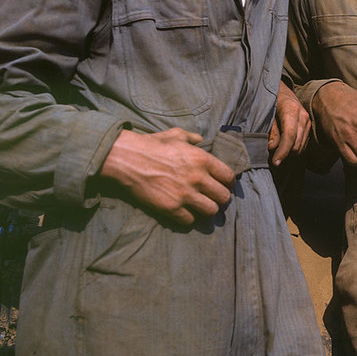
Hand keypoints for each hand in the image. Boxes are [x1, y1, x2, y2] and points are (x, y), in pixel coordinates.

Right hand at [100, 127, 234, 225]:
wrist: (128, 159)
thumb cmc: (152, 145)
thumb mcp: (176, 135)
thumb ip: (192, 138)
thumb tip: (200, 139)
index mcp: (202, 159)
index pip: (229, 177)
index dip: (228, 183)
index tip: (224, 185)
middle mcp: (198, 178)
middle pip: (224, 197)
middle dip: (220, 199)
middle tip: (213, 198)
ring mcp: (185, 195)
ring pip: (211, 211)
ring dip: (207, 210)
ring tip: (201, 207)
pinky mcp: (172, 208)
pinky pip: (190, 220)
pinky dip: (188, 218)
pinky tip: (184, 212)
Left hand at [268, 82, 310, 163]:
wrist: (280, 88)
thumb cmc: (270, 98)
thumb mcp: (266, 111)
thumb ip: (270, 129)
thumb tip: (272, 147)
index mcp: (292, 110)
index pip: (290, 136)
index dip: (283, 152)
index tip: (275, 162)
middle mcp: (303, 116)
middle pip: (297, 144)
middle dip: (286, 155)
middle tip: (272, 161)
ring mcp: (307, 121)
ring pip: (301, 146)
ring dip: (290, 154)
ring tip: (276, 156)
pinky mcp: (308, 126)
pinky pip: (303, 144)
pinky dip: (294, 150)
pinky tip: (284, 150)